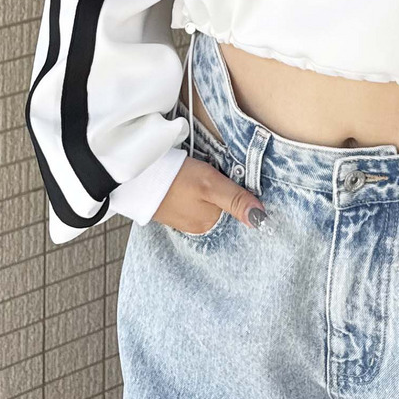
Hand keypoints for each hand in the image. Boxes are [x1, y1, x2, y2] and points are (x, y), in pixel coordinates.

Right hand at [152, 157, 269, 234]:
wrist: (136, 174)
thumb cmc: (175, 179)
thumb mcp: (211, 185)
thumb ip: (236, 201)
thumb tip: (262, 221)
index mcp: (208, 224)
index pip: (236, 213)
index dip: (242, 197)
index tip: (243, 182)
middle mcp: (197, 226)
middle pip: (223, 207)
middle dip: (226, 192)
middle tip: (222, 172)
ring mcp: (183, 217)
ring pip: (209, 202)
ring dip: (212, 189)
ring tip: (207, 174)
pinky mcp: (174, 206)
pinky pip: (194, 199)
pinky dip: (198, 190)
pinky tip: (194, 179)